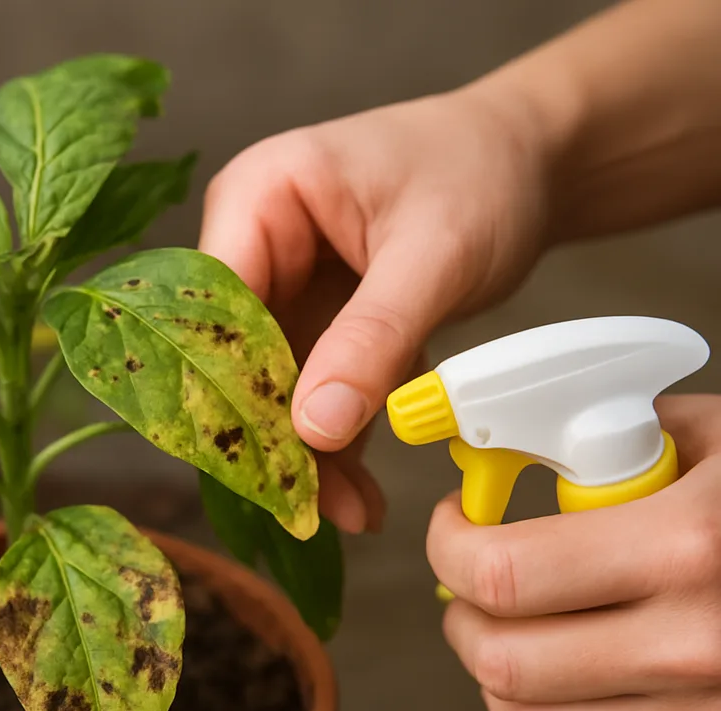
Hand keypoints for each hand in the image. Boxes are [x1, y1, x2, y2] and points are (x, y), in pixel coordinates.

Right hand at [199, 84, 552, 531]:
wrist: (531, 163)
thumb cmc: (483, 173)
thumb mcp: (434, 255)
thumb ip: (372, 339)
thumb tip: (313, 427)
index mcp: (258, 197)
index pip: (215, 309)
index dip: (234, 390)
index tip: (270, 465)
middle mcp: (254, 242)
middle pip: (239, 358)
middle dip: (278, 435)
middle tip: (314, 509)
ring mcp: (283, 285)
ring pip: (277, 388)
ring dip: (312, 454)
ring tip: (355, 513)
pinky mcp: (316, 321)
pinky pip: (316, 391)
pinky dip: (341, 440)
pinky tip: (362, 493)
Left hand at [428, 395, 720, 710]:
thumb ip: (622, 437)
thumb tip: (523, 444)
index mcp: (690, 547)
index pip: (503, 572)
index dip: (450, 546)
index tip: (455, 527)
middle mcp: (697, 649)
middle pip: (503, 662)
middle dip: (463, 617)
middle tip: (473, 587)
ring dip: (498, 684)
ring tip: (512, 640)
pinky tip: (568, 707)